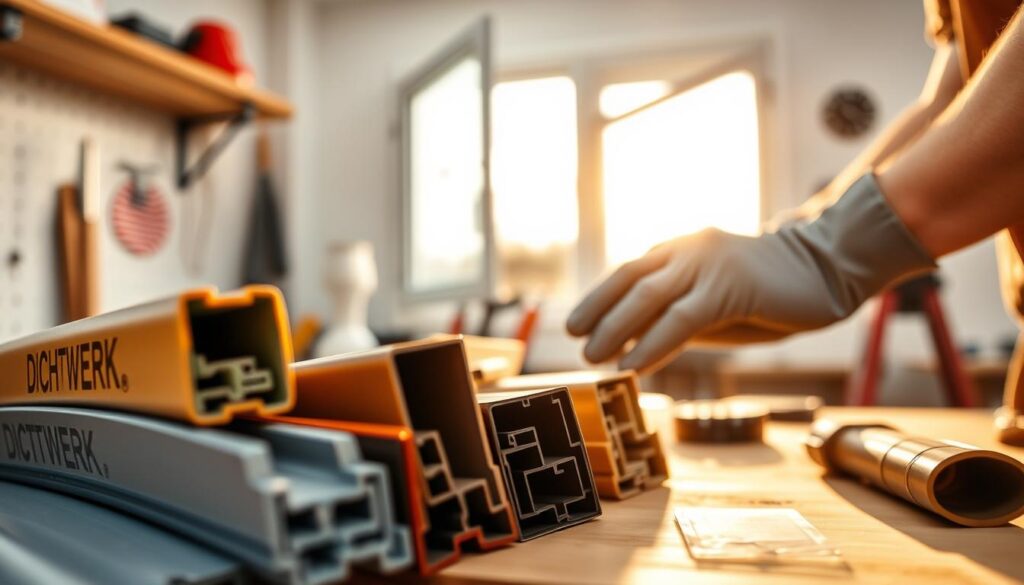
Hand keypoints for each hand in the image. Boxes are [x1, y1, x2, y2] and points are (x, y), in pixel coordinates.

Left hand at [566, 174, 935, 371]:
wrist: (828, 268)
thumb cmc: (770, 291)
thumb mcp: (716, 302)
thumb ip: (681, 313)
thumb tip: (637, 341)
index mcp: (682, 248)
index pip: (629, 272)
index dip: (600, 297)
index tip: (576, 323)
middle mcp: (688, 249)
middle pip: (629, 279)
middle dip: (597, 310)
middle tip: (574, 339)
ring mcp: (707, 265)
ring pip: (647, 297)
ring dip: (614, 329)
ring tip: (593, 357)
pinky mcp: (729, 287)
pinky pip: (680, 319)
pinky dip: (652, 343)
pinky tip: (633, 364)